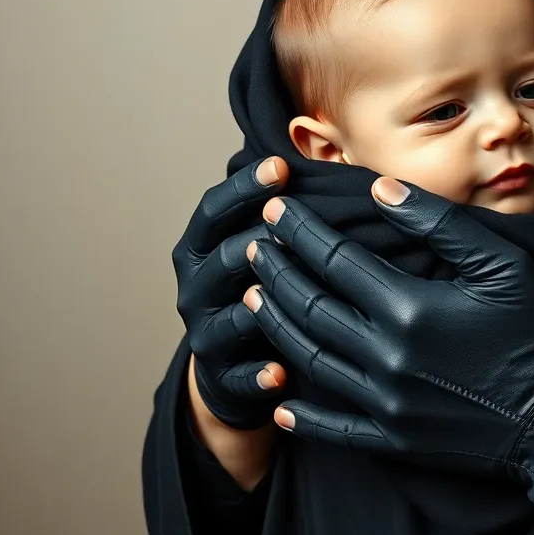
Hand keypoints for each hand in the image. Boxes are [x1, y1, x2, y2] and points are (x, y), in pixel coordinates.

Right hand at [173, 156, 289, 429]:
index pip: (214, 209)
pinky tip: (281, 372)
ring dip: (259, 303)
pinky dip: (258, 374)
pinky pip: (239, 375)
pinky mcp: (221, 376)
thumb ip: (281, 213)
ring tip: (283, 292)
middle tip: (294, 225)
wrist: (232, 364)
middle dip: (259, 239)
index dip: (245, 187)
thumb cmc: (263, 286)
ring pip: (232, 313)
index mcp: (201, 246)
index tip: (282, 165)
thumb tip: (337, 158)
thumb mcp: (259, 247)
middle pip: (224, 256)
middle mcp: (196, 285)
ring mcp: (204, 331)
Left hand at [243, 178, 533, 514]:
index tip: (277, 210)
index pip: (335, 259)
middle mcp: (386, 356)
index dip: (301, 231)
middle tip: (254, 245)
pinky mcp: (393, 439)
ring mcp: (385, 402)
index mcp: (409, 307)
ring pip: (307, 359)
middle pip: (309, 306)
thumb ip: (438, 223)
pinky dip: (300, 413)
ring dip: (275, 325)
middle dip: (275, 270)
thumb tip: (380, 187)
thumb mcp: (501, 264)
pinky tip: (279, 399)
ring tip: (255, 297)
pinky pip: (331, 427)